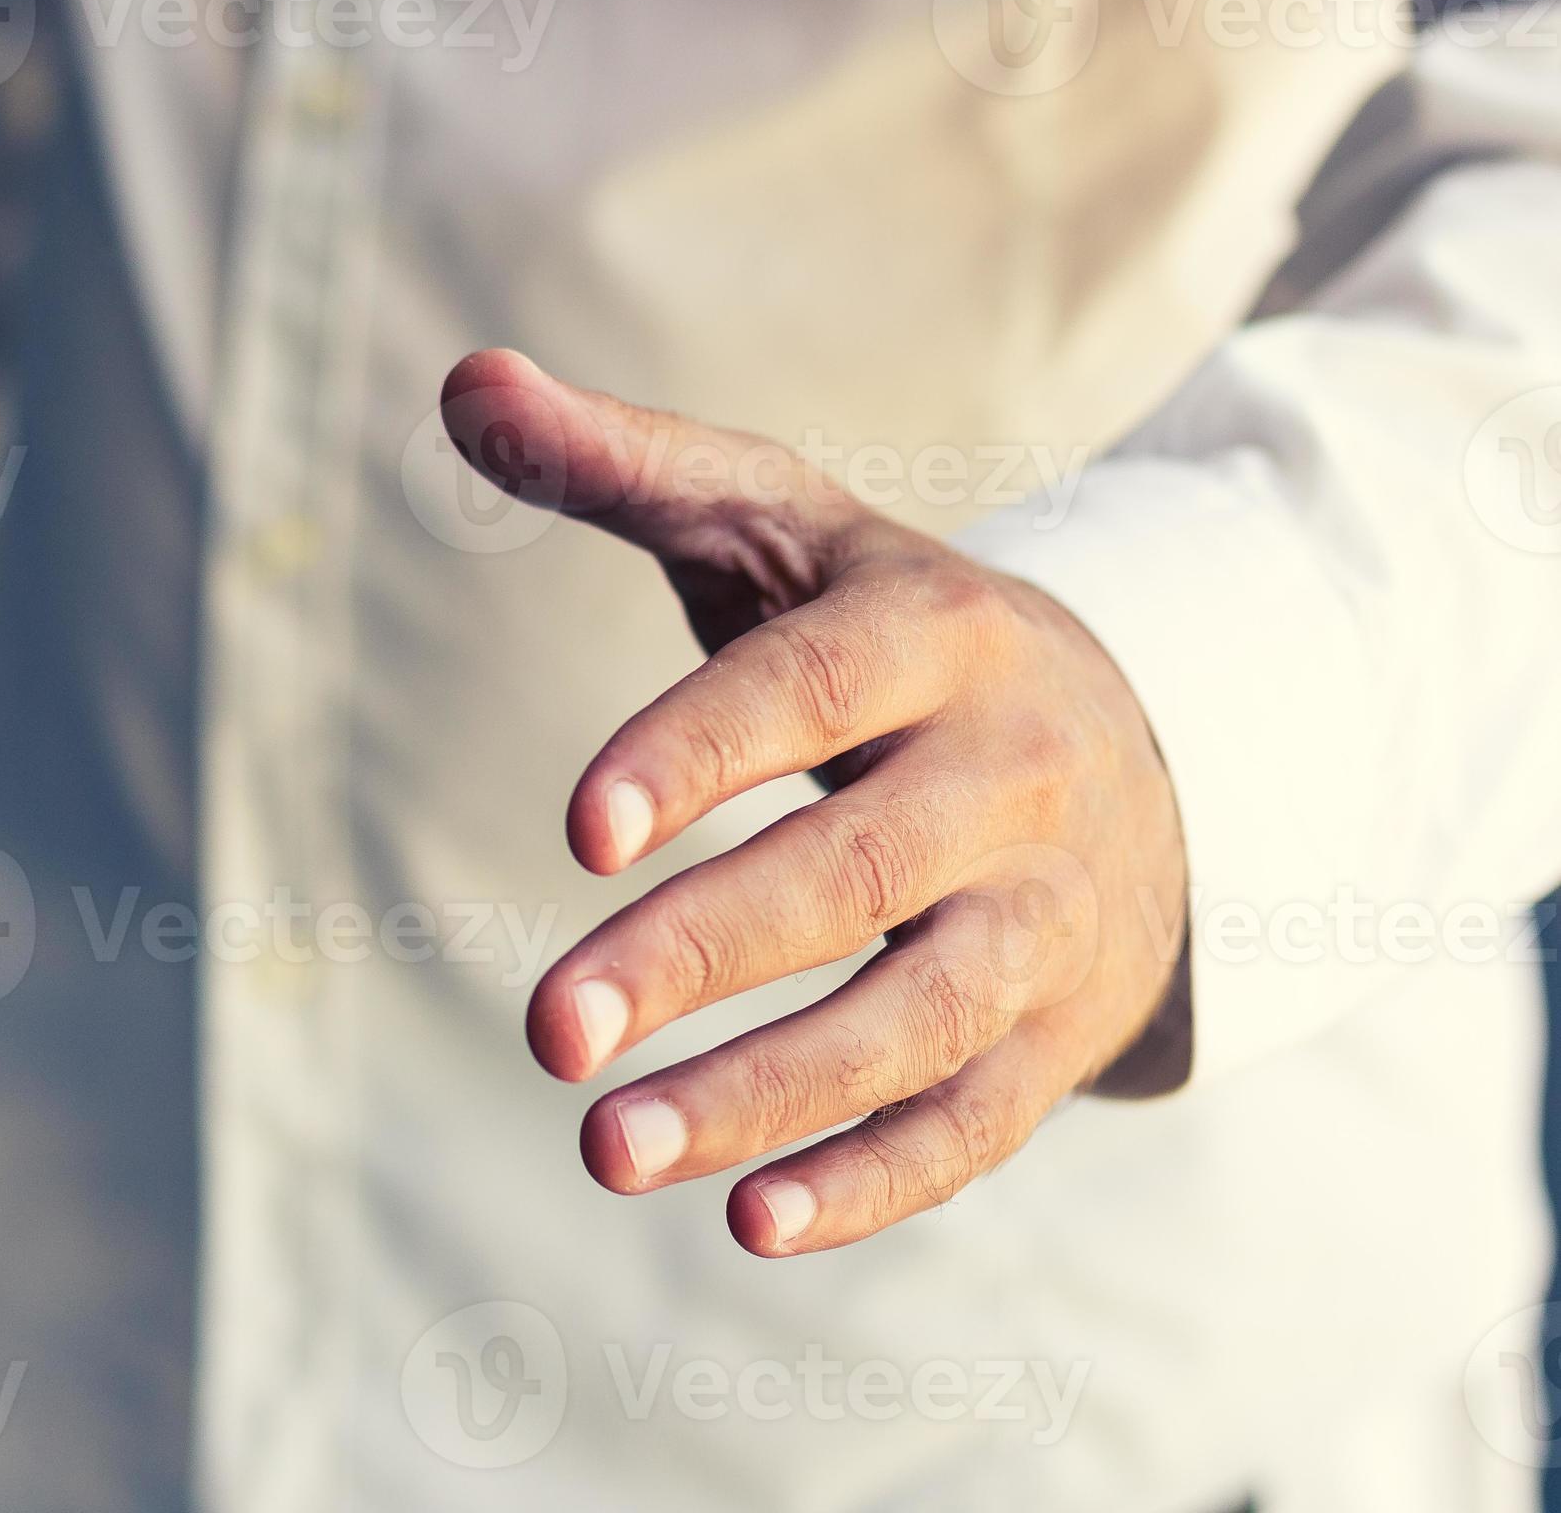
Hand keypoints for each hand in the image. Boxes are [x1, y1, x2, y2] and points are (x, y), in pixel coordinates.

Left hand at [440, 349, 1189, 1255]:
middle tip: (545, 1033)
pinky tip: (747, 1223)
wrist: (1139, 744)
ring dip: (764, 1096)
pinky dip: (871, 1182)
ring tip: (604, 1149)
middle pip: (852, 875)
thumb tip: (462, 378)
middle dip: (698, 956)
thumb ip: (624, 462)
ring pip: (914, 1023)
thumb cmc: (892, 632)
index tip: (575, 831)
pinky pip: (973, 1123)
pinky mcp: (1058, 1037)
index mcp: (936, 636)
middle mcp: (1014, 778)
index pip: (810, 691)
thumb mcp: (781, 526)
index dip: (697, 755)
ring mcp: (1047, 919)